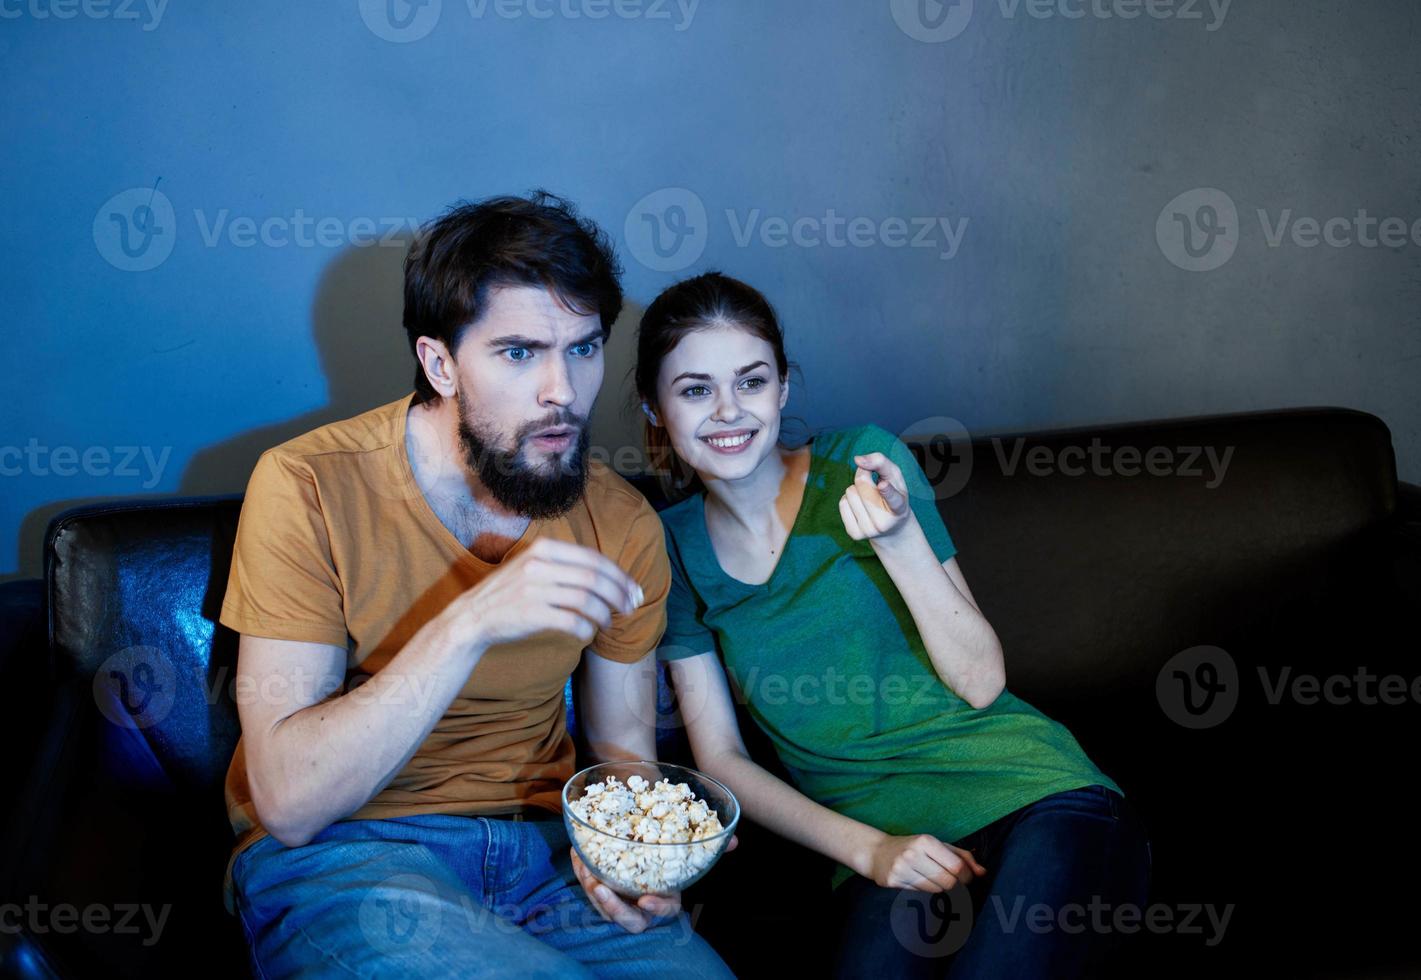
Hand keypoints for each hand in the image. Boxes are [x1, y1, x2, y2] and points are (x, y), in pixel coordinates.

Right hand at [443, 537, 642, 650]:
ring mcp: (534, 588)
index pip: (594, 559)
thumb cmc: (512, 594)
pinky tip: (588, 632)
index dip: (620, 576)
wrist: (472, 617)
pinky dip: (587, 629)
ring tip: (609, 623)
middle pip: (595, 578)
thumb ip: (566, 565)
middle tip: (631, 608)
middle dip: (620, 594)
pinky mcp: (531, 613)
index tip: (634, 590)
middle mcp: (539, 564)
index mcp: (544, 548)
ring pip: (587, 600)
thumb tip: (613, 576)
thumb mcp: (534, 565)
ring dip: (606, 614)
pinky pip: (572, 621)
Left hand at [569, 835, 738, 932]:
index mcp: (663, 900)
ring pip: (602, 905)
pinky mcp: (601, 892)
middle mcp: (640, 907)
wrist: (644, 864)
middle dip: (612, 906)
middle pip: (626, 917)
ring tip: (585, 865)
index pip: (662, 910)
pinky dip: (581, 870)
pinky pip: (589, 886)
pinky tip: (577, 852)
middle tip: (601, 887)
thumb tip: (734, 841)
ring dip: (591, 886)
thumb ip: (709, 851)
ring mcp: (619, 902)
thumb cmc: (668, 865)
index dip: (656, 906)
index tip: (647, 899)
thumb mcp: (688, 859)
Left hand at [839, 452, 913, 540]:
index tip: (883, 484)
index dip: (887, 490)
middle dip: (864, 476)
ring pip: (849, 492)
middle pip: (861, 483)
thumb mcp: (895, 478)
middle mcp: (884, 522)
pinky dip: (849, 499)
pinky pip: (842, 503)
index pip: (893, 499)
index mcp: (899, 508)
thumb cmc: (894, 496)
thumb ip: (881, 462)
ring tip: (869, 499)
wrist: (892, 530)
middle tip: (874, 484)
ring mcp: (868, 530)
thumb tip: (858, 459)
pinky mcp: (854, 534)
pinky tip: (861, 506)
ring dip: (856, 489)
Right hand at [865, 833, 986, 891]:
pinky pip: (920, 893)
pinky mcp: (892, 882)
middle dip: (955, 884)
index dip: (967, 876)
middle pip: (948, 882)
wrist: (877, 852)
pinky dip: (923, 889)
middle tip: (952, 879)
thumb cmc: (914, 847)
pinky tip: (916, 879)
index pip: (957, 867)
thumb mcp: (937, 845)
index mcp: (926, 841)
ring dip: (938, 887)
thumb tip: (982, 872)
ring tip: (930, 876)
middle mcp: (912, 854)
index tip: (966, 877)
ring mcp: (901, 869)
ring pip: (935, 890)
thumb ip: (962, 857)